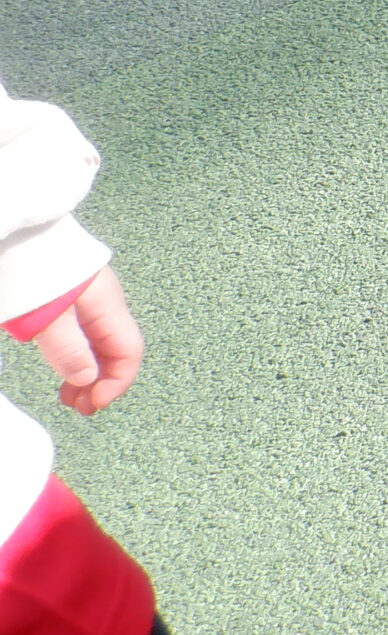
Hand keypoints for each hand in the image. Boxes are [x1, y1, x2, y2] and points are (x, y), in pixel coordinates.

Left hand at [31, 267, 143, 414]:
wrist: (14, 227)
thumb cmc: (30, 264)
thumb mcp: (44, 312)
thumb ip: (66, 347)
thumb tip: (86, 379)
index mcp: (105, 303)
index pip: (127, 352)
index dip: (115, 383)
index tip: (90, 406)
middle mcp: (104, 301)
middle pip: (116, 350)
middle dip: (102, 383)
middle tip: (77, 407)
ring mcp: (88, 297)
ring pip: (100, 343)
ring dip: (89, 373)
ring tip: (67, 395)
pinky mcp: (70, 295)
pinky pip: (84, 333)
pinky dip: (78, 356)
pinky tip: (64, 365)